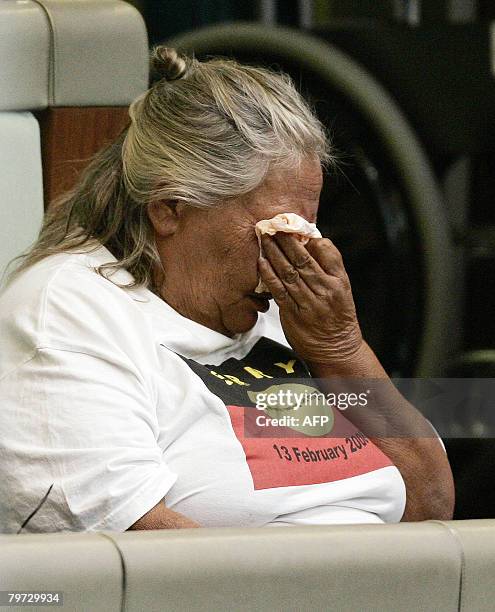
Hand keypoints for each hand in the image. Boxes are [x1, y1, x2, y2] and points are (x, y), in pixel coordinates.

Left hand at [258, 233, 363, 367]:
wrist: (336, 349)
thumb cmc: (337, 316)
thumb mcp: (343, 289)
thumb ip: (329, 267)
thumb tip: (311, 244)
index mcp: (339, 281)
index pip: (326, 253)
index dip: (309, 238)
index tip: (295, 227)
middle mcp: (325, 290)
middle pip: (303, 260)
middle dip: (287, 241)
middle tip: (274, 226)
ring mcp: (309, 303)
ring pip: (289, 272)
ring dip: (275, 254)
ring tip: (265, 238)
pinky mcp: (293, 314)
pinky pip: (279, 291)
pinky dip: (269, 275)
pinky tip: (262, 262)